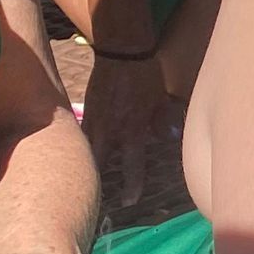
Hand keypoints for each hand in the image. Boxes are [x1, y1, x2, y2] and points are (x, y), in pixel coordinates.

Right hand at [83, 51, 176, 213]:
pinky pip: (82, 136)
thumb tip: (171, 138)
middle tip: (98, 199)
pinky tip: (82, 155)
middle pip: (100, 166)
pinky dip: (84, 148)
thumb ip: (164, 121)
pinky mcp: (86, 111)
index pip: (132, 166)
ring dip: (89, 167)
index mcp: (132, 129)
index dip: (132, 186)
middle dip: (98, 184)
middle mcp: (110, 130)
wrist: (121, 51)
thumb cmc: (146, 75)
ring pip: (88, 152)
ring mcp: (94, 121)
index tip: (130, 202)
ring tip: (86, 183)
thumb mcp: (160, 100)